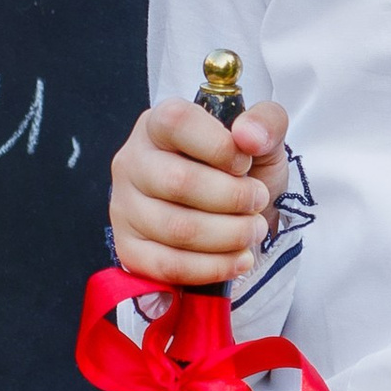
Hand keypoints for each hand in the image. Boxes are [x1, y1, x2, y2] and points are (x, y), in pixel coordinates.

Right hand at [107, 96, 289, 284]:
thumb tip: (248, 136)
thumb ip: (266, 122)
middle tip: (259, 201)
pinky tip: (239, 258)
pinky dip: (212, 267)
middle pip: (178, 182)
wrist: (235, 212)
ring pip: (177, 229)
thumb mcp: (264, 137)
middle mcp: (132, 162)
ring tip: (254, 230)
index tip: (245, 163)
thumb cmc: (241, 168)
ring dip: (229, 235)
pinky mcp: (129, 249)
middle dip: (233, 197)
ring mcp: (124, 207)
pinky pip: (168, 266)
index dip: (219, 146)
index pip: (177, 123)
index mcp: (158, 123)